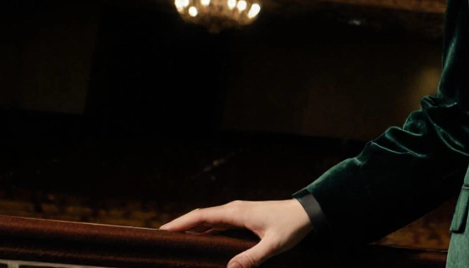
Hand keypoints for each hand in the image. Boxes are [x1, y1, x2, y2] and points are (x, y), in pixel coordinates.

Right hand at [159, 199, 313, 267]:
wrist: (308, 211)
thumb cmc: (292, 226)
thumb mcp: (273, 244)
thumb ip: (252, 257)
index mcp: (236, 213)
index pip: (200, 217)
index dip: (180, 224)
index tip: (160, 231)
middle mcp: (234, 210)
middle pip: (200, 217)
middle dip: (179, 226)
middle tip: (159, 239)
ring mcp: (239, 213)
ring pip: (208, 220)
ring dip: (191, 229)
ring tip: (174, 242)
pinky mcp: (244, 218)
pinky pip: (218, 224)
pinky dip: (205, 231)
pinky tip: (199, 243)